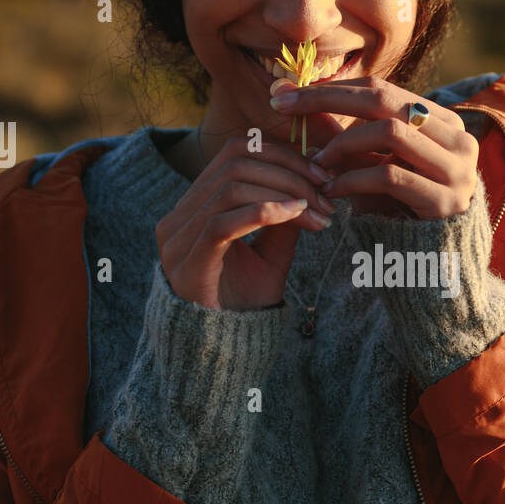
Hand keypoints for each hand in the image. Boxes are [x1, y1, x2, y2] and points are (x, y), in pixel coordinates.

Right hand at [155, 134, 336, 310]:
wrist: (221, 351)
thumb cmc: (244, 302)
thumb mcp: (272, 252)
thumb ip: (285, 217)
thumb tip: (314, 181)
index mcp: (195, 205)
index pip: (236, 152)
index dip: (283, 155)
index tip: (323, 175)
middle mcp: (179, 215)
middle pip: (235, 162)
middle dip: (289, 172)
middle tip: (327, 193)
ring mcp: (177, 237)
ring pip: (231, 186)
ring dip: (284, 192)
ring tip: (318, 211)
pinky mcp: (186, 261)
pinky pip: (222, 222)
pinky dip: (264, 211)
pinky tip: (296, 216)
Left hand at [270, 75, 478, 218]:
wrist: (432, 259)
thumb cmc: (397, 207)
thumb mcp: (369, 165)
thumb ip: (340, 135)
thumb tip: (290, 98)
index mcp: (442, 121)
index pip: (381, 89)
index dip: (332, 88)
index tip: (287, 93)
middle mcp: (457, 138)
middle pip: (384, 101)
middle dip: (328, 100)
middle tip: (285, 106)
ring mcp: (456, 169)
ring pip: (390, 133)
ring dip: (343, 144)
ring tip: (316, 162)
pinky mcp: (445, 201)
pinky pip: (390, 177)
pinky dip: (353, 179)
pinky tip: (331, 189)